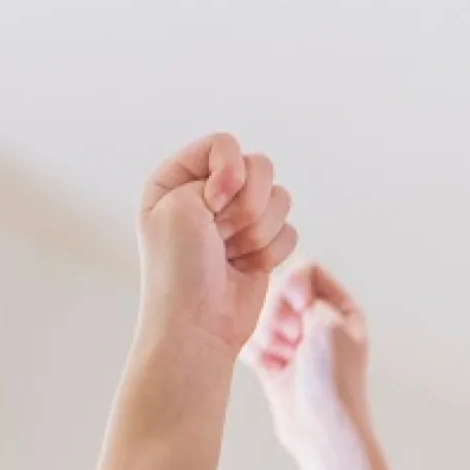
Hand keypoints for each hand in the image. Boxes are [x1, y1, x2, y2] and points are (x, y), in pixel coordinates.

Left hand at [137, 134, 296, 358]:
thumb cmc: (178, 269)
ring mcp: (238, 220)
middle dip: (248, 204)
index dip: (228, 172)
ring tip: (231, 254)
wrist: (198, 324)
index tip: (212, 204)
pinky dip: (272, 252)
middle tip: (222, 232)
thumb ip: (216, 172)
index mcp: (178, 178)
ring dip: (259, 231)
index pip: (224, 145)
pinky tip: (246, 267)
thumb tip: (251, 177)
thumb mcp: (179, 205)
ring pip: (280, 199)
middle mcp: (209, 194)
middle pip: (259, 167)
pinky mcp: (263, 244)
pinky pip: (290, 231)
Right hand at [245, 264, 371, 465]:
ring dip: (267, 337)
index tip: (300, 307)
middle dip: (279, 314)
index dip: (296, 286)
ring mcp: (295, 345)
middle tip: (294, 340)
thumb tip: (287, 281)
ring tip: (284, 359)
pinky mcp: (275, 364)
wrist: (321, 430)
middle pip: (279, 293)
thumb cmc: (334, 380)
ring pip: (262, 318)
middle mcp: (318, 325)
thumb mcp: (329, 322)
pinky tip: (270, 368)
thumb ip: (307, 291)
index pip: (308, 272)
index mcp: (341, 311)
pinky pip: (251, 343)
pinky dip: (256, 353)